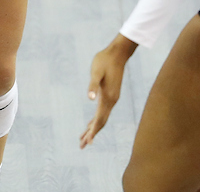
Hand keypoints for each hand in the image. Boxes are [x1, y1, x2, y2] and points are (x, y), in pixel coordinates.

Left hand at [80, 33, 137, 147]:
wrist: (117, 54)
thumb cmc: (104, 61)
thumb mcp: (96, 72)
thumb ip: (93, 85)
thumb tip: (90, 97)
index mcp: (108, 98)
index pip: (99, 120)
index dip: (92, 132)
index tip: (87, 143)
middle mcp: (112, 101)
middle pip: (101, 123)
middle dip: (91, 134)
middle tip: (81, 146)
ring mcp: (112, 99)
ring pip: (102, 118)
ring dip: (93, 129)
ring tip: (84, 139)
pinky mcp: (111, 95)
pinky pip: (103, 112)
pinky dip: (96, 120)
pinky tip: (91, 123)